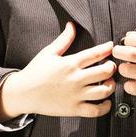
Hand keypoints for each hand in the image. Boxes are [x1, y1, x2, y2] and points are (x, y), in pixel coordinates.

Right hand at [0, 21, 115, 118]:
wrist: (23, 93)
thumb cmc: (35, 72)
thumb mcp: (48, 52)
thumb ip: (64, 39)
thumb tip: (72, 25)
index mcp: (70, 63)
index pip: (96, 53)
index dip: (107, 49)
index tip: (111, 47)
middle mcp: (76, 79)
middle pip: (105, 72)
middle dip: (112, 67)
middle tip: (110, 66)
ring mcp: (76, 95)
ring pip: (104, 91)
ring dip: (111, 86)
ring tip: (109, 83)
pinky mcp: (74, 109)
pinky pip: (96, 110)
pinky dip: (105, 107)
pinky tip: (105, 101)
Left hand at [112, 29, 135, 119]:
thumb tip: (129, 34)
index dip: (127, 41)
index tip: (125, 44)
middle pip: (131, 53)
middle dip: (119, 52)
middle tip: (117, 54)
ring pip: (129, 70)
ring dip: (122, 69)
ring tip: (125, 69)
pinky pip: (134, 87)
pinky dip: (128, 85)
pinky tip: (132, 83)